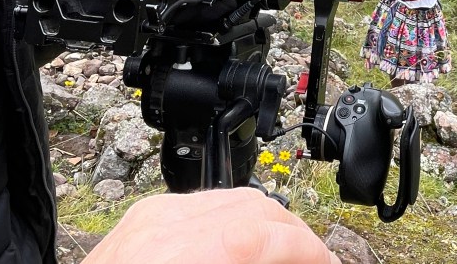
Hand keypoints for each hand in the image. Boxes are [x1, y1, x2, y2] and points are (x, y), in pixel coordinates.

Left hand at [82, 188, 341, 263]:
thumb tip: (285, 261)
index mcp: (179, 255)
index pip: (265, 234)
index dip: (308, 250)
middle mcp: (163, 223)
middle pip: (255, 207)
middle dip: (294, 235)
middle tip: (315, 262)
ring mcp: (149, 216)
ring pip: (232, 199)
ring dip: (268, 226)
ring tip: (285, 258)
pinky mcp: (140, 219)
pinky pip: (203, 206)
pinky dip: (235, 222)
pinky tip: (244, 252)